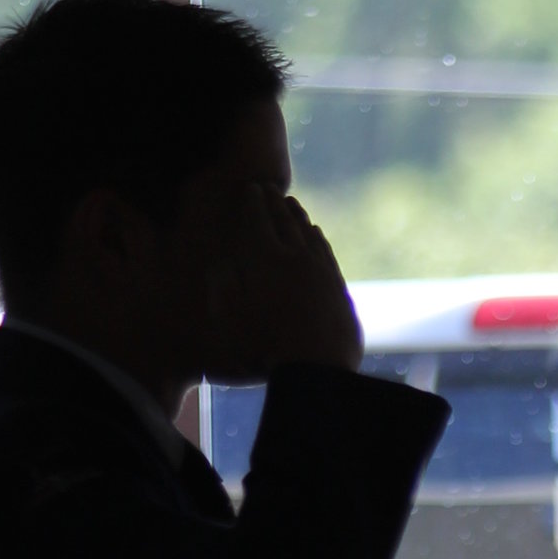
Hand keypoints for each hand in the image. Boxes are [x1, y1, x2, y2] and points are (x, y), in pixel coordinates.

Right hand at [202, 186, 361, 380]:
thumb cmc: (265, 349)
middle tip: (270, 188)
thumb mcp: (230, 321)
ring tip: (292, 205)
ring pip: (309, 234)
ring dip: (299, 216)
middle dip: (276, 202)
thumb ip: (222, 289)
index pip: (259, 221)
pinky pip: (326, 253)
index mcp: (267, 260)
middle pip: (286, 221)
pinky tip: (315, 236)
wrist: (317, 371)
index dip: (254, 202)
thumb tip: (218, 265)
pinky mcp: (339, 288)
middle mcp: (297, 258)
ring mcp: (322, 272)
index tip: (251, 188)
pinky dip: (318, 239)